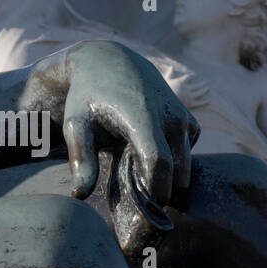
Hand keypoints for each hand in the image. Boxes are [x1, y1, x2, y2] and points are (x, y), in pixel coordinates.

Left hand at [31, 40, 199, 205]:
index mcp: (143, 118)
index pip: (159, 164)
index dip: (154, 190)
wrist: (109, 61)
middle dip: (161, 190)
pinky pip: (188, 153)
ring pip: (186, 165)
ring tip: (140, 177)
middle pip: (176, 171)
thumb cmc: (88, 96)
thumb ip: (80, 158)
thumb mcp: (76, 123)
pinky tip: (150, 157)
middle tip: (138, 199)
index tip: (140, 206)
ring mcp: (183, 118)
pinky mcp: (190, 121)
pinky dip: (175, 163)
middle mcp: (170, 117)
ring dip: (169, 178)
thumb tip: (81, 194)